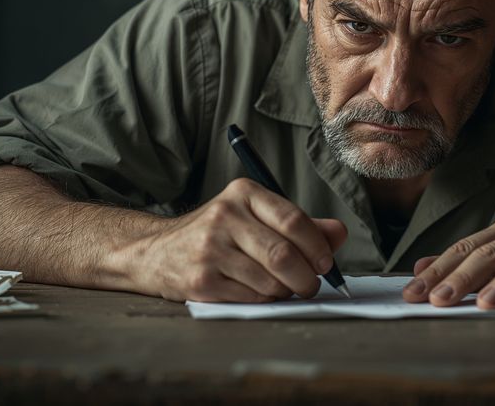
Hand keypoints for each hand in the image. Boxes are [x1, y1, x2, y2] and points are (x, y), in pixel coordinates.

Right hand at [133, 178, 346, 302]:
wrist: (156, 253)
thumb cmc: (217, 235)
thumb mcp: (254, 217)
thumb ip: (299, 224)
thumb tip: (338, 234)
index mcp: (243, 193)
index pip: (294, 220)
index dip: (318, 247)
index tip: (326, 263)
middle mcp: (224, 216)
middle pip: (284, 255)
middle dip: (307, 277)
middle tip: (311, 285)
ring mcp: (209, 249)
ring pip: (270, 280)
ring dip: (285, 291)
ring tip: (282, 288)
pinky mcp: (201, 280)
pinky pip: (251, 298)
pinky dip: (264, 300)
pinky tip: (259, 292)